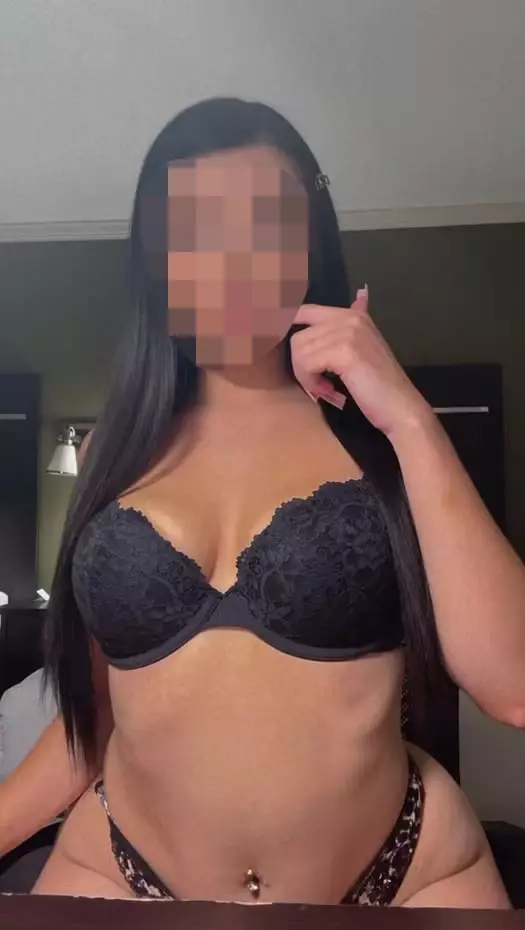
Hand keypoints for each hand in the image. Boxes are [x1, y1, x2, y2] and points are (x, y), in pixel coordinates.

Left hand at [291, 287, 430, 437]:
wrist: (400, 407)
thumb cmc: (377, 387)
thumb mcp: (359, 350)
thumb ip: (343, 330)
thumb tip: (347, 299)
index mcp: (352, 314)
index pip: (304, 311)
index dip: (285, 329)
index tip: (289, 355)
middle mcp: (350, 317)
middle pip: (298, 336)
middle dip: (301, 366)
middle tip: (320, 385)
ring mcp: (348, 332)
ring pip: (299, 350)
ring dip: (307, 377)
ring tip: (326, 389)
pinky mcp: (345, 351)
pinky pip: (307, 364)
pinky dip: (312, 383)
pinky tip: (330, 392)